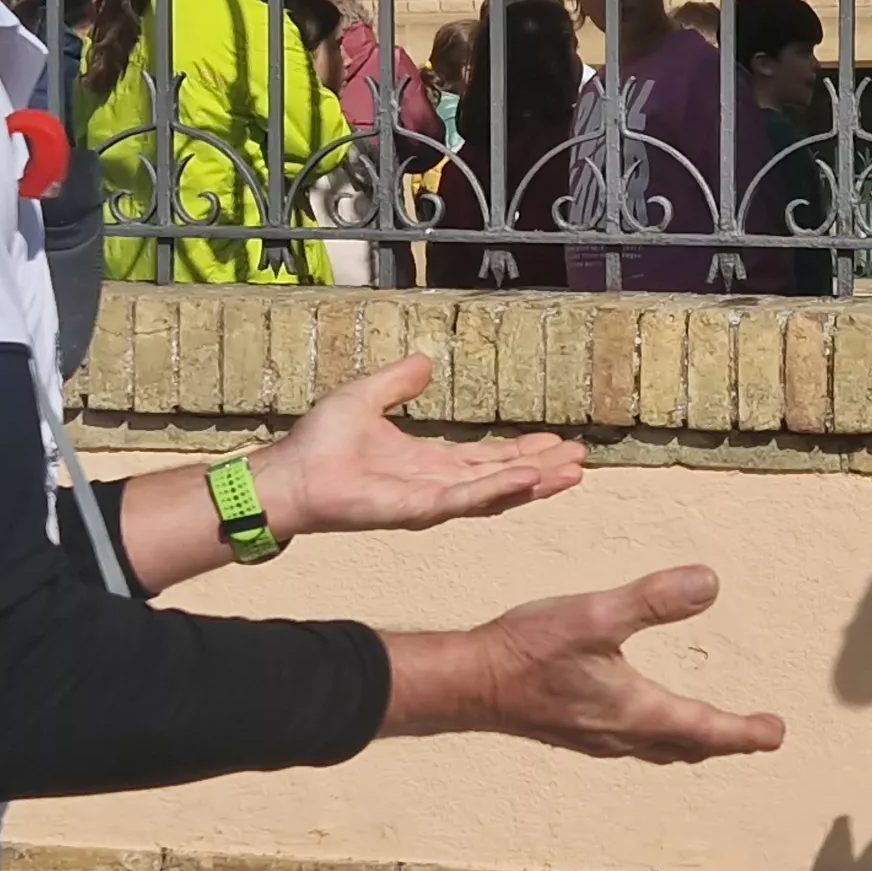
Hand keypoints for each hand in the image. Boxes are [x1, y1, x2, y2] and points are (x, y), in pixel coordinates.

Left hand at [255, 355, 582, 538]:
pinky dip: (502, 489)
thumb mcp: (367, 396)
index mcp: (428, 462)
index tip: (553, 442)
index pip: (486, 457)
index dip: (521, 450)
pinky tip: (531, 479)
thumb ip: (398, 382)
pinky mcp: (421, 509)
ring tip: (572, 472)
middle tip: (579, 460)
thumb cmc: (320, 443)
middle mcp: (437, 485)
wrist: (291, 474)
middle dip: (541, 470)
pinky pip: (469, 499)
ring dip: (535, 483)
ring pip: (496, 492)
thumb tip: (425, 361)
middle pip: (502, 477)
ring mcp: (432, 501)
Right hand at [383, 566, 787, 761]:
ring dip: (694, 742)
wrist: (469, 682)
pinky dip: (662, 737)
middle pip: (688, 746)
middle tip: (759, 737)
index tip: (776, 732)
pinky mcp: (577, 729)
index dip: (745, 732)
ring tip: (715, 735)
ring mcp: (598, 736)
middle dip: (726, 742)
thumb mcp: (594, 616)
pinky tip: (649, 721)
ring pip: (661, 749)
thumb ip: (652, 600)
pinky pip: (635, 743)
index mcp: (636, 710)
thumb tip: (710, 584)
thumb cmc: (528, 649)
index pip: (706, 729)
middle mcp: (623, 733)